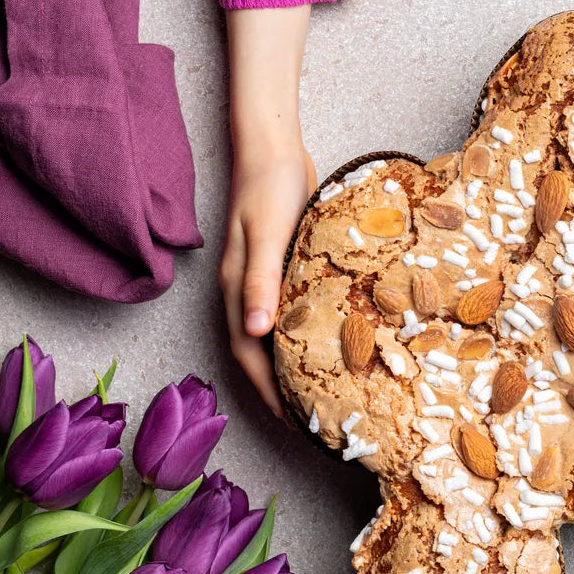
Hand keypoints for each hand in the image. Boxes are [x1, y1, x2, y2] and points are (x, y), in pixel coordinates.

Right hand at [218, 5, 312, 417]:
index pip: (250, 357)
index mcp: (238, 291)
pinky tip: (335, 342)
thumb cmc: (268, 187)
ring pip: (277, 336)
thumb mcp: (266, 234)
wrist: (272, 147)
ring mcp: (265, 281)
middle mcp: (247, 292)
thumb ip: (260, 282)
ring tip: (326, 392)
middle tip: (317, 421)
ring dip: (295, 366)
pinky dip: (308, 334)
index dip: (270, 395)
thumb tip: (256, 333)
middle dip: (283, 391)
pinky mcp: (284, 268)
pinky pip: (294, 312)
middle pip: (261, 355)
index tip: (296, 426)